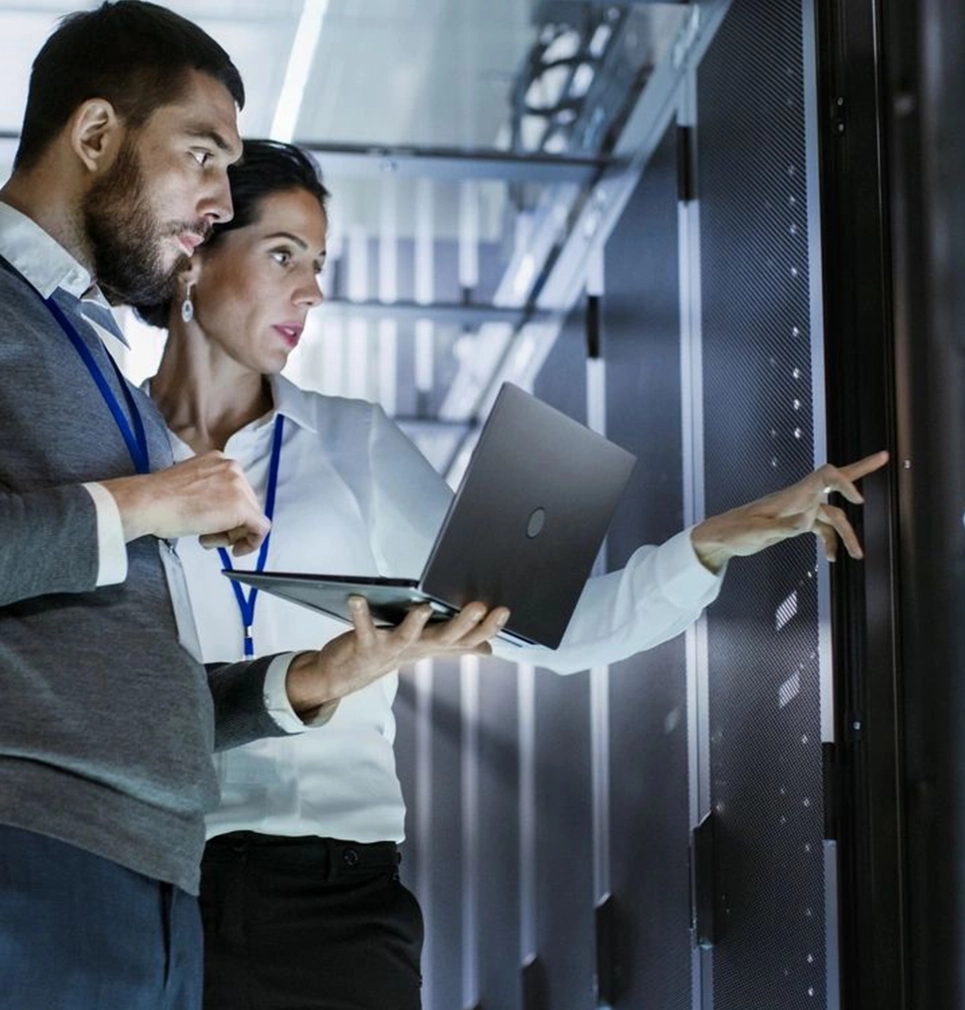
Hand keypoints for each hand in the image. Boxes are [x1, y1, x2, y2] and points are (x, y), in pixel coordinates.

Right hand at [100, 451, 270, 555]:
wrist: (149, 502)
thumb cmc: (158, 499)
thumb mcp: (190, 485)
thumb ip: (209, 491)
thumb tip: (220, 510)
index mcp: (219, 460)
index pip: (236, 491)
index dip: (228, 513)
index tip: (217, 525)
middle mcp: (233, 468)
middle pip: (247, 504)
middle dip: (231, 525)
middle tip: (209, 536)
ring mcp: (239, 486)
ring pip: (252, 517)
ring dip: (232, 534)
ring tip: (207, 538)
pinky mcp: (242, 507)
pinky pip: (260, 529)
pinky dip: (252, 543)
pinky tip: (235, 550)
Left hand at [285, 596, 510, 716]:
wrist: (348, 674)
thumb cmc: (390, 652)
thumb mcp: (427, 648)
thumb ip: (457, 645)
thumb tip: (489, 648)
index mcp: (433, 645)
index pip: (467, 639)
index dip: (487, 628)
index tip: (504, 610)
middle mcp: (416, 648)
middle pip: (444, 638)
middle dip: (463, 624)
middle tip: (479, 606)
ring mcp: (390, 649)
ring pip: (406, 637)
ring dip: (415, 624)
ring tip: (424, 607)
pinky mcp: (364, 645)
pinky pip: (362, 628)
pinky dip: (360, 614)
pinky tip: (357, 597)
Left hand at [690, 450, 888, 571]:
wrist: (720, 537)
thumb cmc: (735, 532)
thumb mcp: (757, 532)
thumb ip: (784, 527)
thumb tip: (808, 521)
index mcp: (791, 495)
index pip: (825, 476)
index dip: (844, 482)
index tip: (857, 500)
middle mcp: (799, 498)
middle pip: (834, 480)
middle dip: (861, 470)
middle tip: (885, 456)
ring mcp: (799, 510)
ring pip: (833, 516)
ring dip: (847, 534)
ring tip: (858, 556)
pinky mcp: (796, 522)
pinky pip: (822, 529)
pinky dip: (830, 542)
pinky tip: (831, 558)